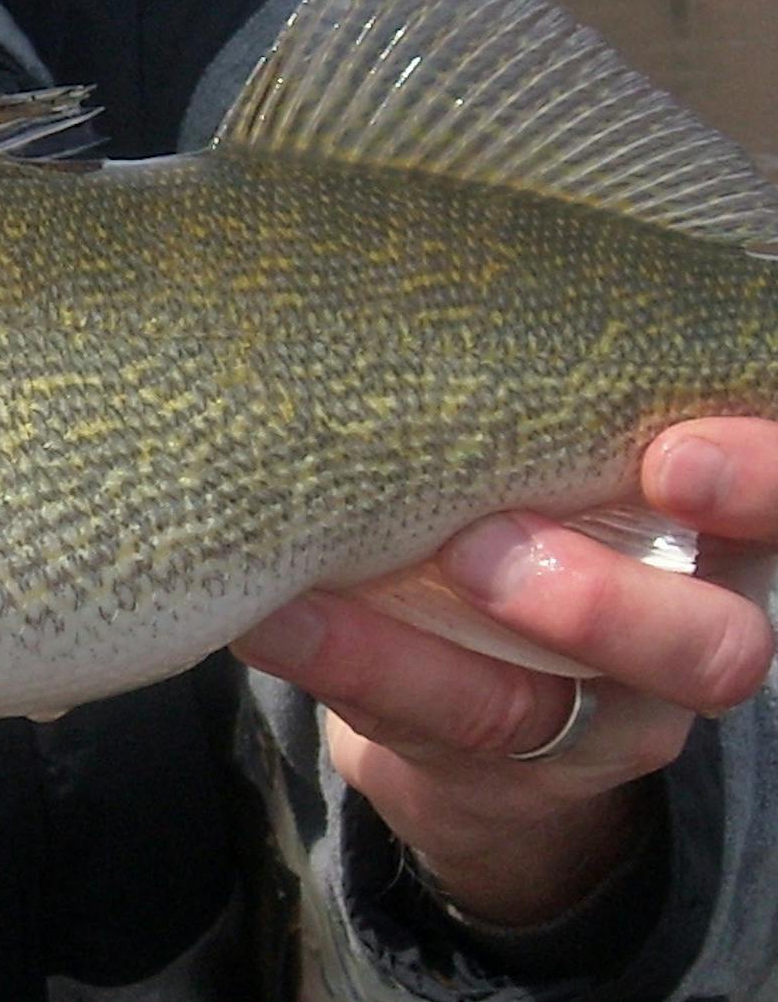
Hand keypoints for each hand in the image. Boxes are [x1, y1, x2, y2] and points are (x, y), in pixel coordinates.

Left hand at [235, 418, 777, 926]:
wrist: (475, 673)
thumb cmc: (530, 490)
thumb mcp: (571, 440)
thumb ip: (561, 385)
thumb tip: (462, 232)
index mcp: (722, 530)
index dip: (754, 485)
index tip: (672, 454)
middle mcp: (687, 633)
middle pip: (717, 652)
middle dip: (609, 606)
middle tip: (489, 540)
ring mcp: (595, 721)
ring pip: (560, 711)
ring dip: (439, 646)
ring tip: (345, 578)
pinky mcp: (496, 769)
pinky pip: (432, 727)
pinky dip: (349, 661)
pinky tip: (272, 613)